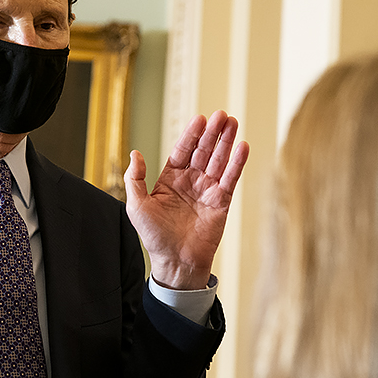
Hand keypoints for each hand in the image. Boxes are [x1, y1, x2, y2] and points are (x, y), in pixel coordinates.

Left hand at [124, 110, 248, 289]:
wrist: (176, 262)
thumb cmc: (154, 237)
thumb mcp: (137, 206)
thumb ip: (135, 178)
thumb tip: (135, 153)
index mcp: (170, 179)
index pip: (183, 150)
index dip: (191, 134)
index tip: (200, 119)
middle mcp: (191, 181)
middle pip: (204, 150)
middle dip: (213, 132)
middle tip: (222, 115)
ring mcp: (207, 190)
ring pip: (219, 160)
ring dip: (227, 142)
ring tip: (233, 123)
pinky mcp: (222, 202)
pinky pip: (230, 179)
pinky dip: (237, 163)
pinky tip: (242, 147)